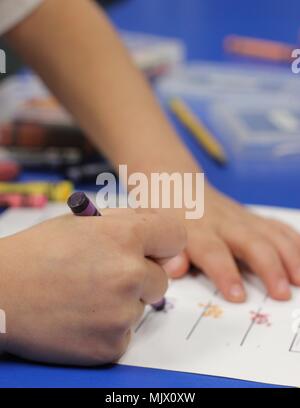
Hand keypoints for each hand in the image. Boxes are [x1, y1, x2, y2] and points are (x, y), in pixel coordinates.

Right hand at [0, 209, 184, 365]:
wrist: (0, 292)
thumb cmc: (40, 252)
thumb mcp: (84, 222)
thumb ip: (130, 223)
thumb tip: (167, 245)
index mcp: (125, 236)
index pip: (175, 236)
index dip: (163, 242)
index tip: (151, 249)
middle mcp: (129, 274)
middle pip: (161, 278)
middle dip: (139, 276)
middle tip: (102, 275)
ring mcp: (122, 313)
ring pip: (143, 305)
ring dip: (124, 302)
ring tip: (85, 295)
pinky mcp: (112, 346)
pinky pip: (127, 332)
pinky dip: (109, 327)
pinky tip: (81, 317)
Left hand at [164, 185, 299, 301]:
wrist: (176, 183)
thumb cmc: (164, 212)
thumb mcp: (155, 230)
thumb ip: (166, 252)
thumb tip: (176, 269)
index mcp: (195, 229)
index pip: (212, 251)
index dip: (225, 273)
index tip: (238, 296)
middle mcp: (222, 223)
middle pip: (251, 243)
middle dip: (269, 268)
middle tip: (282, 294)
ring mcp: (240, 218)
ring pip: (270, 234)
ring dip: (290, 256)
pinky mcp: (251, 217)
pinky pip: (277, 227)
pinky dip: (295, 242)